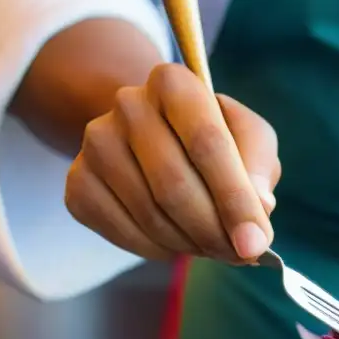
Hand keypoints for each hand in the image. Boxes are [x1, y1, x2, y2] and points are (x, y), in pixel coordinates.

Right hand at [64, 63, 278, 261]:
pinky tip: (178, 243)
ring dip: (190, 244)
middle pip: (174, 185)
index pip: (207, 144)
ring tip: (214, 247)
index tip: (256, 243)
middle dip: (213, 232)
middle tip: (239, 255)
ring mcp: (96, 143)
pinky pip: (123, 233)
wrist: (156, 136)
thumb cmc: (215, 138)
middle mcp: (127, 104)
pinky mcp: (78, 182)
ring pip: (150, 214)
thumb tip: (261, 206)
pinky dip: (160, 250)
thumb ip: (259, 165)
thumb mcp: (249, 138)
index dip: (235, 200)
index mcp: (174, 82)